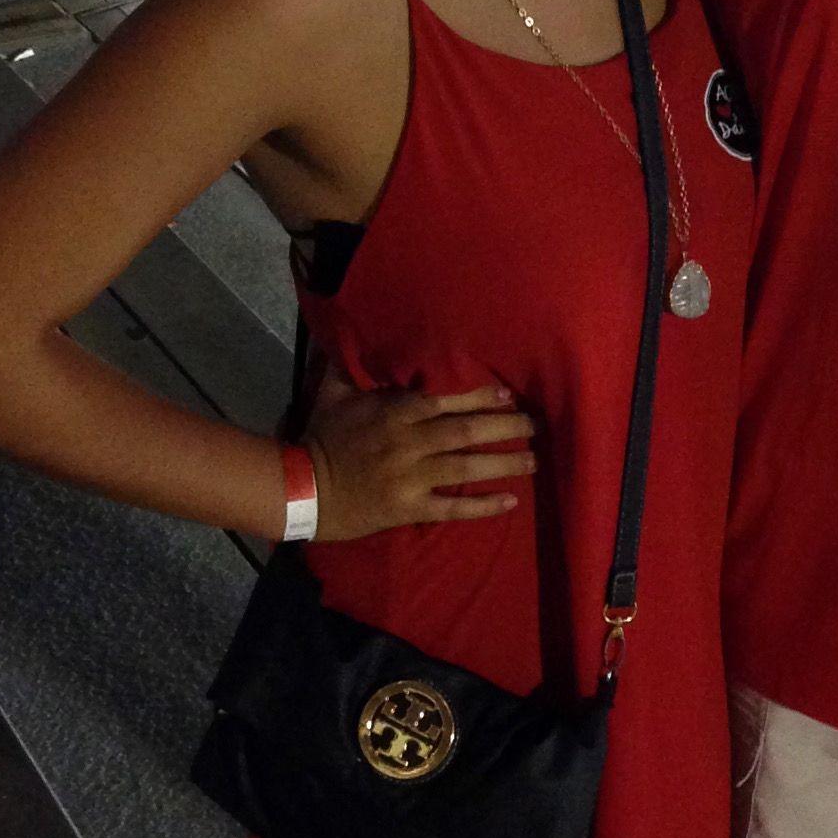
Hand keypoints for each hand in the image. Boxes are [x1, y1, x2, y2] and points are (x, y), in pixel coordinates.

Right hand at [304, 380, 535, 540]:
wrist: (301, 490)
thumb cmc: (320, 437)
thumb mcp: (331, 392)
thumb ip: (347, 362)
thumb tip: (348, 329)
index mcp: (394, 413)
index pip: (445, 401)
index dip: (480, 397)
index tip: (508, 395)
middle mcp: (409, 443)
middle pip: (466, 432)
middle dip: (505, 428)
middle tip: (536, 426)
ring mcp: (410, 478)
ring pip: (466, 468)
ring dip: (504, 464)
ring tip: (534, 461)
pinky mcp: (408, 508)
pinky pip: (452, 507)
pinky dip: (483, 506)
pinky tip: (510, 501)